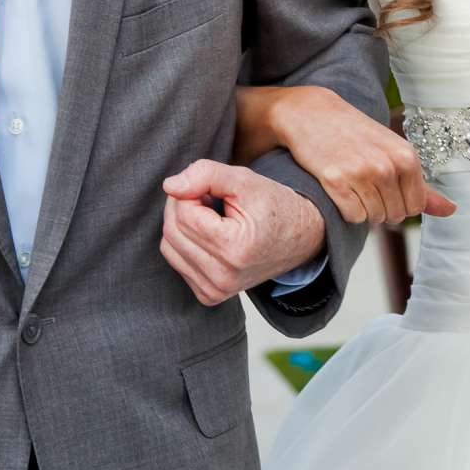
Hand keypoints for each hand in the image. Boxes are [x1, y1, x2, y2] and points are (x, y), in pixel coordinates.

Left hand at [160, 160, 327, 306]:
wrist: (300, 239)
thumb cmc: (275, 207)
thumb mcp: (245, 180)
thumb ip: (205, 174)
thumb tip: (169, 186)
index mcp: (234, 249)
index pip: (184, 213)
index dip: (191, 191)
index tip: (211, 187)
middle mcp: (223, 277)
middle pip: (173, 231)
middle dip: (183, 206)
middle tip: (208, 197)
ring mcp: (216, 290)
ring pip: (169, 246)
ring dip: (182, 224)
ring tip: (211, 216)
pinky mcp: (210, 295)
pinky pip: (177, 261)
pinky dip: (185, 243)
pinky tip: (209, 235)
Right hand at [266, 87, 454, 225]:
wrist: (312, 113)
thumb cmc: (356, 134)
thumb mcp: (394, 152)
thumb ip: (422, 186)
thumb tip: (451, 210)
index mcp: (407, 158)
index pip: (415, 207)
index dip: (400, 203)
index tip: (385, 186)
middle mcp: (387, 166)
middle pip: (394, 216)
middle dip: (381, 207)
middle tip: (365, 182)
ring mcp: (361, 174)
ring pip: (373, 218)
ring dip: (363, 208)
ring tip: (352, 182)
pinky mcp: (335, 181)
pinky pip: (352, 216)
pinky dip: (346, 209)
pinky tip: (340, 186)